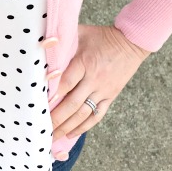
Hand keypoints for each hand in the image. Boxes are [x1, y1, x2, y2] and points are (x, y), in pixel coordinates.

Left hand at [50, 25, 151, 140]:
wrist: (132, 42)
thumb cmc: (102, 36)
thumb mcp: (81, 33)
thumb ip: (62, 38)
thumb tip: (41, 40)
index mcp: (84, 63)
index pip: (66, 83)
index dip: (53, 96)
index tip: (39, 107)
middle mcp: (94, 79)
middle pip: (73, 103)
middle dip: (56, 118)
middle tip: (42, 129)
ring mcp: (103, 90)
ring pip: (83, 113)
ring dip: (67, 127)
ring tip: (53, 137)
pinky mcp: (110, 96)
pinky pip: (97, 115)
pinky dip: (84, 127)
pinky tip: (71, 134)